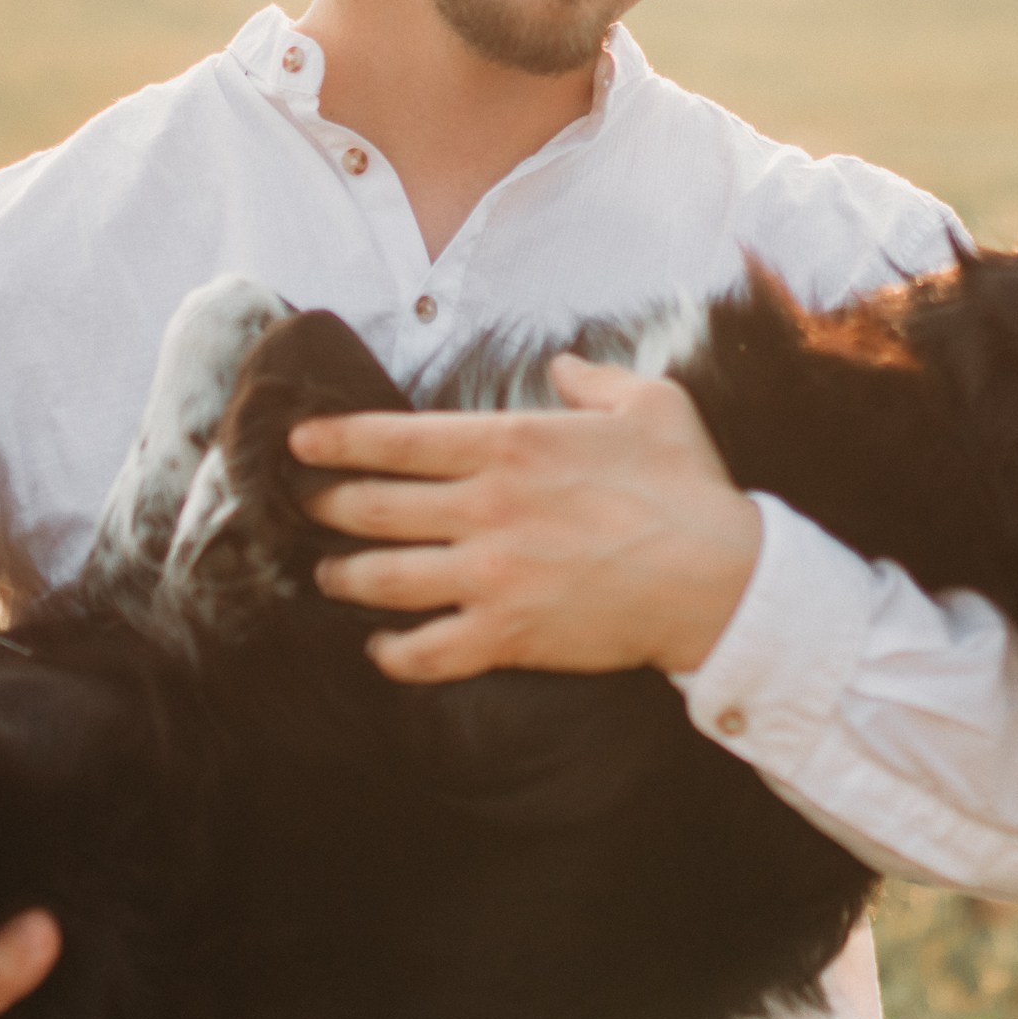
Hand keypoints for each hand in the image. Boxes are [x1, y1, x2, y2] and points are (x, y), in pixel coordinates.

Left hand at [290, 356, 762, 683]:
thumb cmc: (687, 486)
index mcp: (511, 444)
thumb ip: (594, 379)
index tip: (299, 442)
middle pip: (372, 507)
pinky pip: (425, 651)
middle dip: (324, 507)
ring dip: (343, 576)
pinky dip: (392, 654)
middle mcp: (486, 507)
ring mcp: (490, 574)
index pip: (395, 438)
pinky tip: (380, 649)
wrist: (718, 579)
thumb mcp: (651, 404)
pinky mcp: (506, 633)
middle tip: (303, 508)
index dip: (336, 439)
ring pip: (382, 578)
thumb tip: (561, 364)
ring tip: (328, 574)